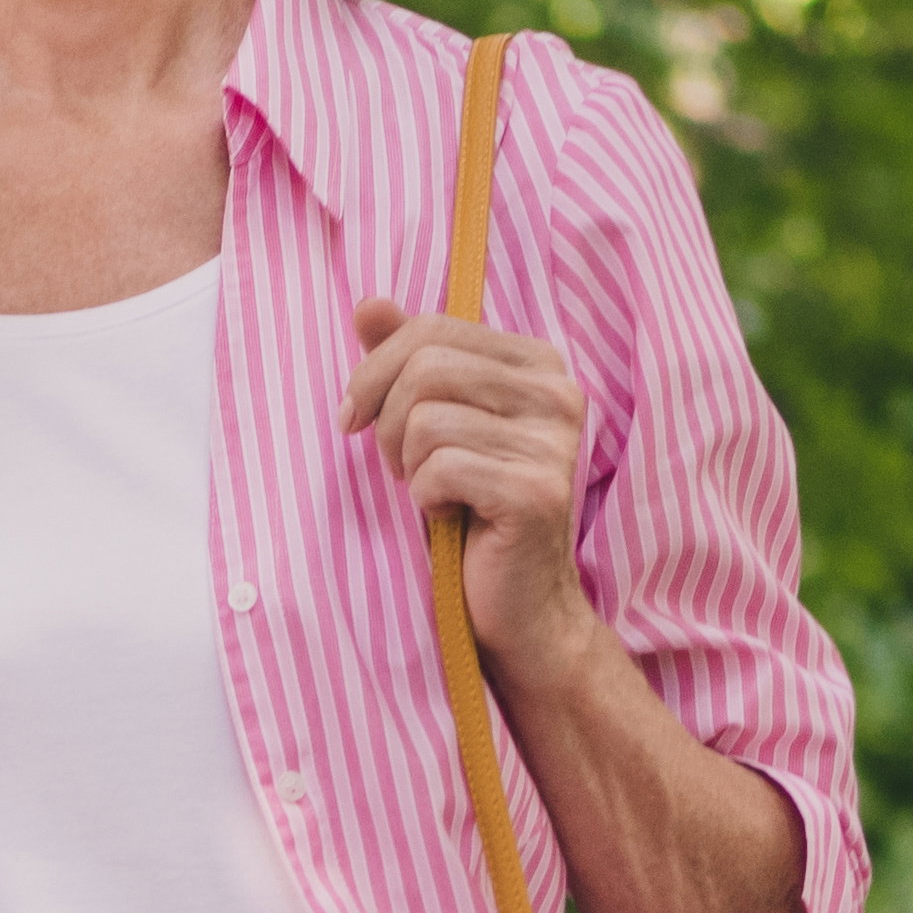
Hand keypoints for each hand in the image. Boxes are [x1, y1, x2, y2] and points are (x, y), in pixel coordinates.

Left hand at [345, 293, 605, 694]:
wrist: (519, 607)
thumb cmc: (470, 513)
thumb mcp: (433, 427)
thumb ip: (407, 361)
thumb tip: (368, 304)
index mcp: (537, 364)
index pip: (432, 328)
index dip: (374, 370)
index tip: (354, 420)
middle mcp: (557, 393)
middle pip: (425, 365)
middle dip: (386, 420)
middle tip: (395, 468)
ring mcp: (554, 442)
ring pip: (427, 418)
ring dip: (406, 465)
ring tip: (429, 492)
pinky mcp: (537, 491)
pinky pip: (440, 468)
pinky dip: (425, 497)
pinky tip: (448, 516)